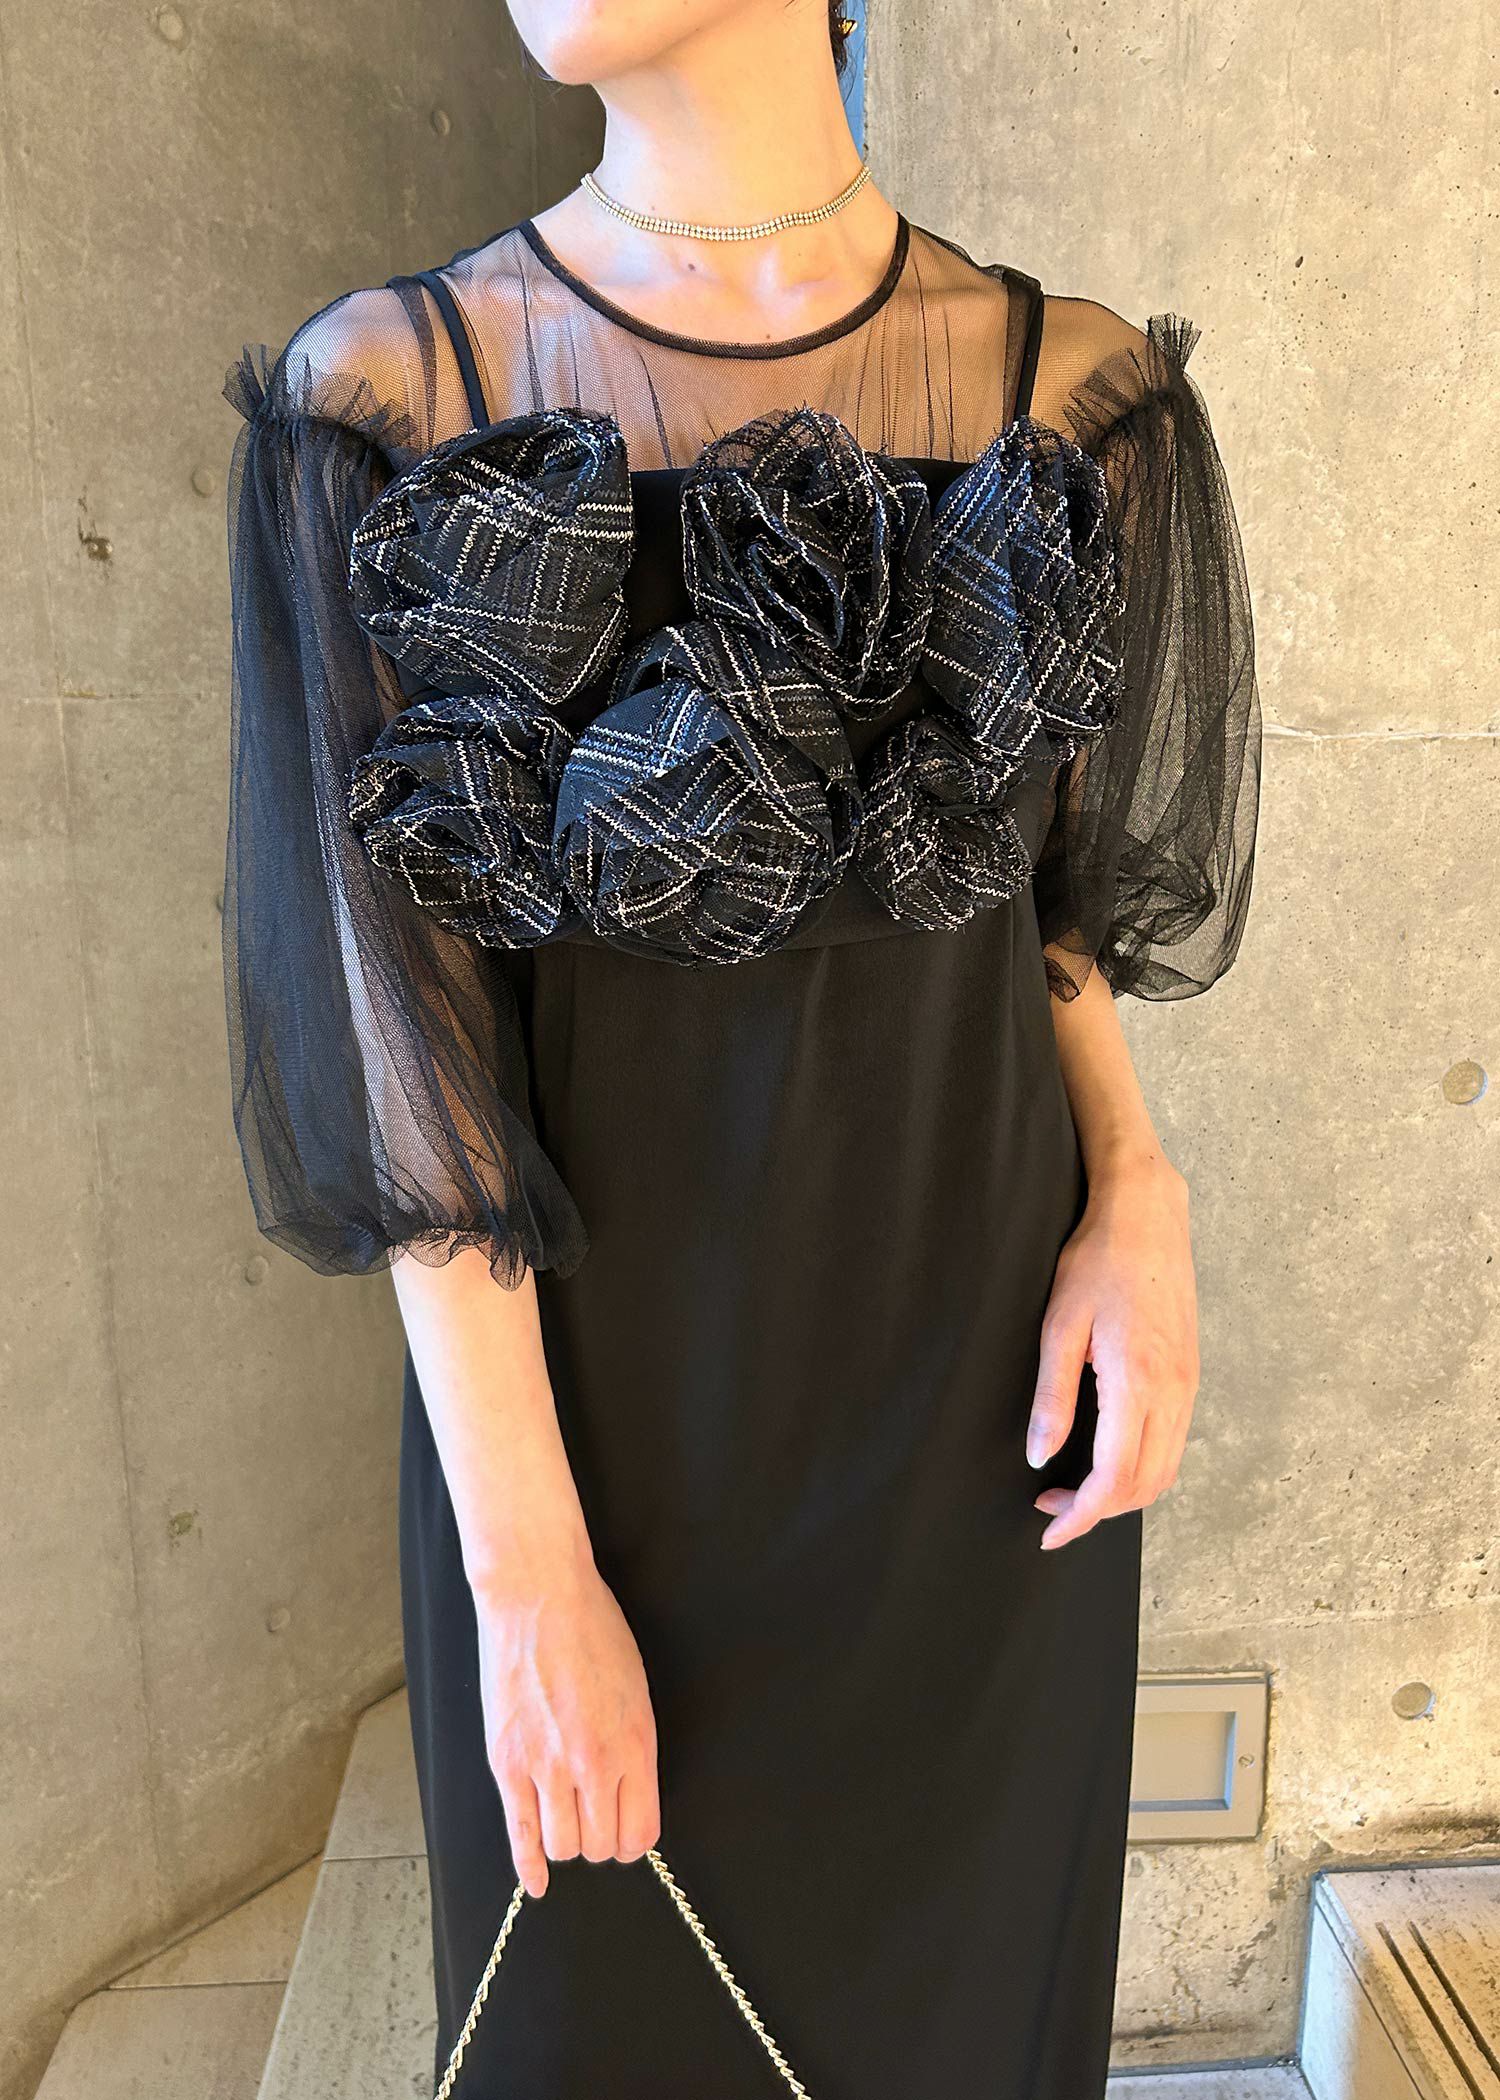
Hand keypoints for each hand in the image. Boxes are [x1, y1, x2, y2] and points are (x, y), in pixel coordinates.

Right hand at [473, 1553, 660, 1897]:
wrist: (538, 1595)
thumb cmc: (592, 1631)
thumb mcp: (635, 1688)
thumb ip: (634, 1746)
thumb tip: (629, 1793)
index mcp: (635, 1745)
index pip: (640, 1832)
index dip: (631, 1840)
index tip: (623, 1833)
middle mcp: (595, 1765)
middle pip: (600, 1845)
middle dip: (598, 1840)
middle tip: (591, 1821)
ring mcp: (548, 1767)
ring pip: (563, 1846)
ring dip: (566, 1843)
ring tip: (564, 1821)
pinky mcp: (507, 1763)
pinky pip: (520, 1834)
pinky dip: (527, 1866)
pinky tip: (535, 1883)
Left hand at [1025, 1157, 1198, 1549]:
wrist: (1148, 1216)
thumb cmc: (1098, 1262)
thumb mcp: (1059, 1327)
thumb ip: (1052, 1398)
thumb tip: (1040, 1456)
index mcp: (1137, 1383)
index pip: (1113, 1478)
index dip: (1080, 1516)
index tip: (1048, 1531)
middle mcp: (1173, 1392)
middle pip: (1144, 1486)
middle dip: (1097, 1512)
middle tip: (1049, 1507)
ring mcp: (1189, 1386)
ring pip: (1164, 1471)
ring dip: (1121, 1494)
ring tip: (1073, 1488)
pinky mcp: (1191, 1375)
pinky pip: (1173, 1444)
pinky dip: (1141, 1468)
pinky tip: (1107, 1456)